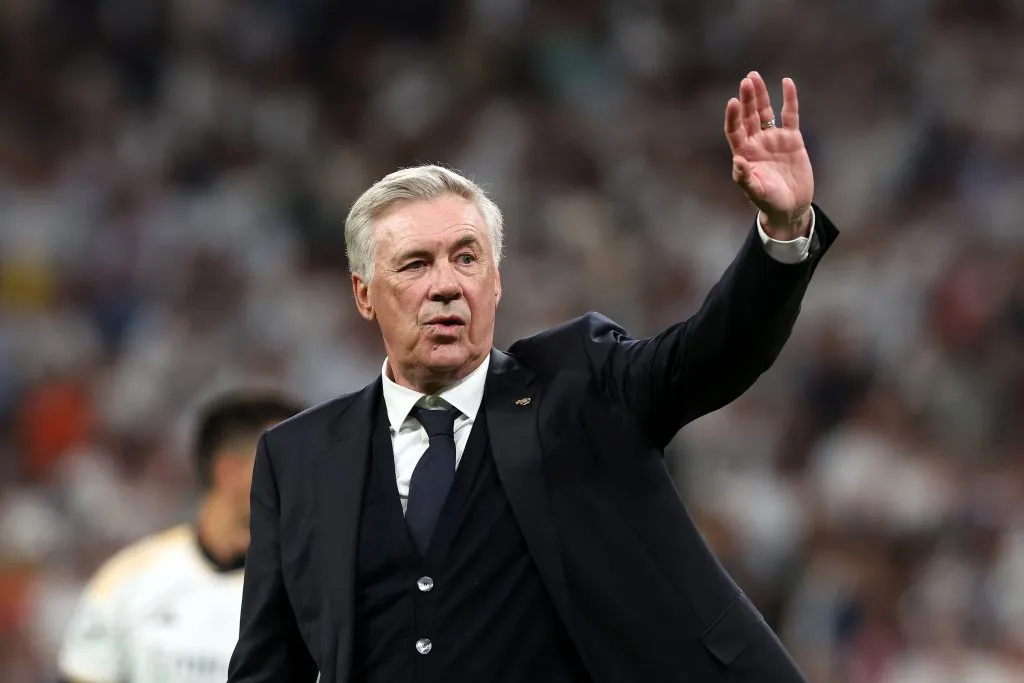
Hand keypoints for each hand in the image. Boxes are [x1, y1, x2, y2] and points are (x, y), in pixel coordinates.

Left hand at [724, 72, 813, 238]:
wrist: (790, 207)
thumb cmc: (769, 201)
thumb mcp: (756, 191)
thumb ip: (745, 178)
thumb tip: (738, 161)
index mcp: (744, 153)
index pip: (735, 130)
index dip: (733, 116)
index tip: (732, 101)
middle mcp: (756, 142)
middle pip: (748, 115)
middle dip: (747, 99)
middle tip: (747, 80)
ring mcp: (774, 139)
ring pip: (765, 111)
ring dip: (760, 95)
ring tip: (754, 76)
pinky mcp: (792, 139)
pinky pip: (790, 115)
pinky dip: (789, 99)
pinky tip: (786, 83)